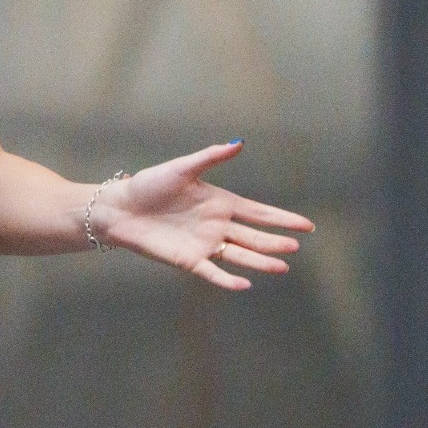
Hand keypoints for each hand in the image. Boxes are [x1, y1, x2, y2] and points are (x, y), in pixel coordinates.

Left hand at [95, 140, 314, 289]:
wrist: (119, 208)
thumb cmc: (148, 185)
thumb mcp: (182, 168)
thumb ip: (211, 157)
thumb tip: (239, 142)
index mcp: (220, 203)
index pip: (259, 213)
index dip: (282, 219)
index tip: (307, 225)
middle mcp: (217, 226)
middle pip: (254, 237)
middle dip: (275, 242)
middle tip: (295, 246)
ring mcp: (204, 244)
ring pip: (240, 255)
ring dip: (260, 261)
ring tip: (282, 267)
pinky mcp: (188, 260)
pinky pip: (212, 272)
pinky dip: (228, 279)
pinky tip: (245, 284)